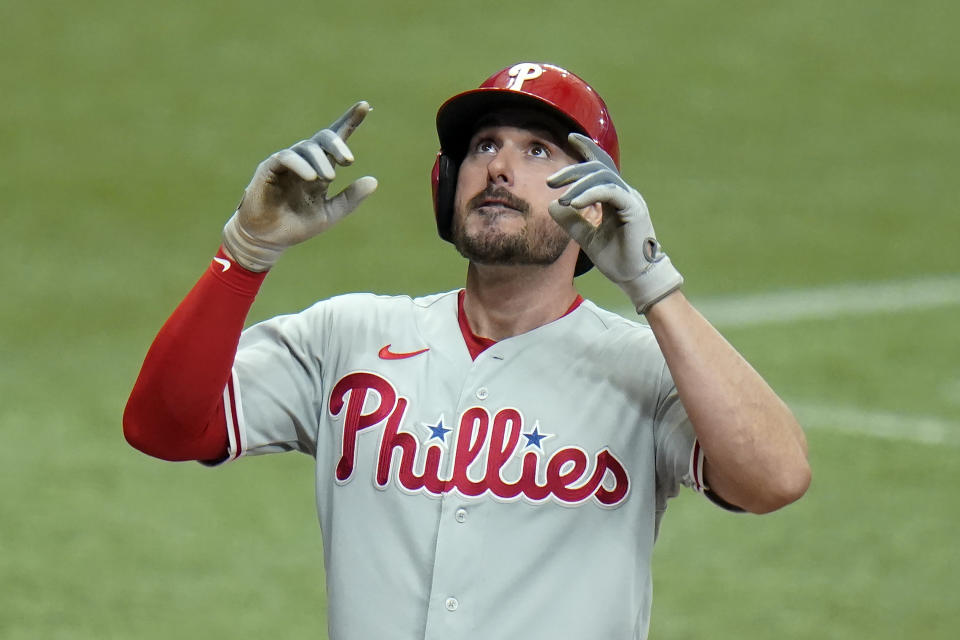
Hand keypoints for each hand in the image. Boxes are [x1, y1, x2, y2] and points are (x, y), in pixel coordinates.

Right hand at [221, 101, 378, 270]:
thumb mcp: (331, 213)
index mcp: (321, 167)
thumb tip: (374, 181)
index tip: (365, 106)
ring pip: (307, 147)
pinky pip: (286, 157)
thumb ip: (350, 198)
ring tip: (328, 178)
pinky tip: (311, 177)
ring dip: (321, 161)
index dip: (350, 121)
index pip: (336, 139)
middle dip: (338, 144)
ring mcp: (287, 162)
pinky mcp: (269, 168)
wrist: (270, 239)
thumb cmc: (298, 225)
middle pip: (323, 138)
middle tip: (349, 161)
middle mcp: (305, 160)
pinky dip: (300, 165)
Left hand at [547, 133, 682, 313]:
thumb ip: (571, 221)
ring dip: (579, 185)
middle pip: (598, 168)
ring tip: (562, 196)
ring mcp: (631, 200)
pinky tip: (574, 202)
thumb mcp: (586, 238)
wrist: (635, 278)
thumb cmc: (616, 259)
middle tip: (551, 181)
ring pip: (603, 178)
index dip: (588, 149)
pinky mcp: (634, 209)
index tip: (571, 138)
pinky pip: (610, 192)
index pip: (601, 166)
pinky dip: (591, 194)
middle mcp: (624, 194)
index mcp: (616, 197)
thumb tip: (552, 205)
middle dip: (573, 170)